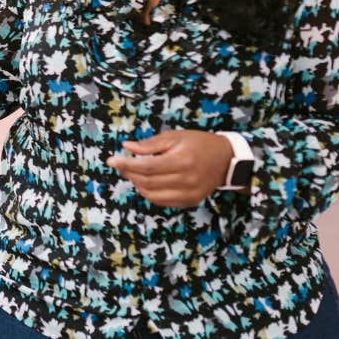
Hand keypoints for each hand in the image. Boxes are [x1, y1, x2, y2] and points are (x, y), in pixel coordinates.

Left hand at [105, 129, 233, 207]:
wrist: (227, 159)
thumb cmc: (199, 143)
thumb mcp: (175, 136)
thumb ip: (150, 144)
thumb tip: (127, 146)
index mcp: (182, 161)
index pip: (148, 166)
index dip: (127, 164)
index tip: (111, 160)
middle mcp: (186, 180)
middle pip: (148, 182)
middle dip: (129, 173)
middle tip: (120, 164)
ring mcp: (189, 194)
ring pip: (153, 195)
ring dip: (137, 184)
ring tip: (132, 172)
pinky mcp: (190, 201)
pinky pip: (163, 202)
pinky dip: (149, 193)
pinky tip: (145, 182)